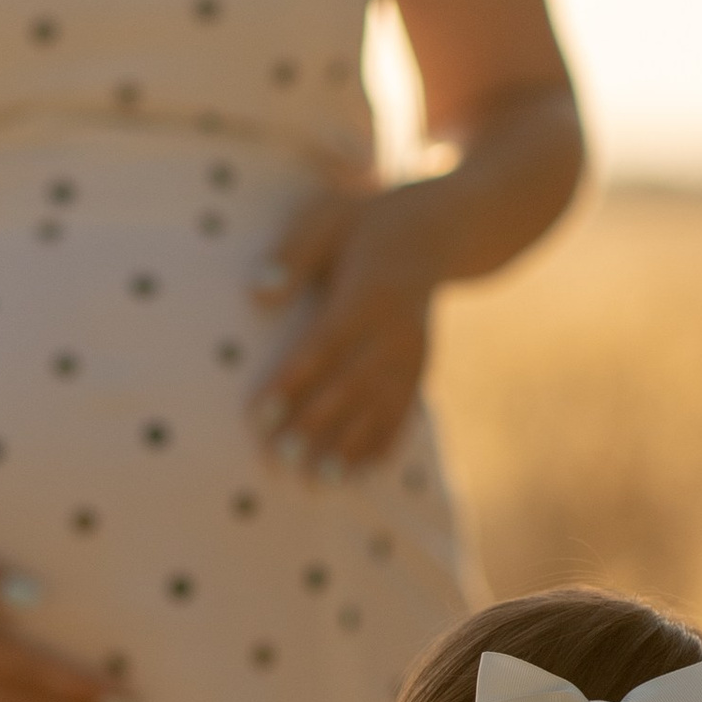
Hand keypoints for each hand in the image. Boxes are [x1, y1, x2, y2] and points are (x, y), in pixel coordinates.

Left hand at [249, 181, 444, 474]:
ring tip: (321, 483)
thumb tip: (257, 293)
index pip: (323, 345)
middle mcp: (395, 330)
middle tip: (281, 463)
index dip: (291, 382)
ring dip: (349, 448)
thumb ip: (293, 254)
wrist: (444, 229)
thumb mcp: (327, 217)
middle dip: (315, 427)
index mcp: (368, 292)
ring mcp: (413, 354)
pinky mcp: (422, 368)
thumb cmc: (367, 221)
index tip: (259, 415)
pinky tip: (362, 476)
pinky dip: (384, 445)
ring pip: (378, 408)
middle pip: (350, 386)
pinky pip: (404, 412)